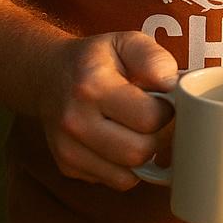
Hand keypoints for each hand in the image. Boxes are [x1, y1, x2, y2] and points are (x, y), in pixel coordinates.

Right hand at [36, 31, 179, 190]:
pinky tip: (121, 142)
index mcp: (92, 85)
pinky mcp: (67, 167)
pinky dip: (126, 168)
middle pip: (139, 152)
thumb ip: (153, 58)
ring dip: (142, 156)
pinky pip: (114, 181)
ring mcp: (67, 148)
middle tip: (152, 119)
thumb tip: (173, 85)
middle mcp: (75, 120)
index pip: (148, 118)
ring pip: (128, 175)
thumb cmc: (96, 59)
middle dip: (156, 137)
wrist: (49, 75)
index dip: (166, 110)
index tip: (162, 100)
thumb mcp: (126, 41)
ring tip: (137, 130)